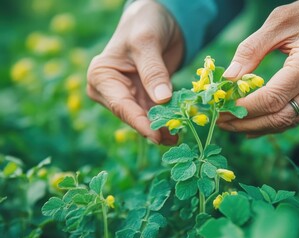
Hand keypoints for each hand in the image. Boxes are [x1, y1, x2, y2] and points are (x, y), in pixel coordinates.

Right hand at [87, 0, 182, 144]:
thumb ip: (153, 71)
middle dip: (152, 128)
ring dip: (161, 127)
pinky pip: (154, 112)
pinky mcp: (143, 96)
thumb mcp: (147, 43)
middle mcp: (110, 90)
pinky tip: (178, 129)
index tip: (156, 136)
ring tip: (179, 137)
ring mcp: (127, 94)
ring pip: (144, 118)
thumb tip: (162, 99)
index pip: (121, 105)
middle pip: (132, 115)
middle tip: (174, 139)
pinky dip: (166, 120)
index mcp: (101, 76)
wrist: (157, 18)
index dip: (139, 122)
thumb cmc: (145, 23)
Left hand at [218, 0, 298, 136]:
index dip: (244, 108)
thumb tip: (228, 77)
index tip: (220, 109)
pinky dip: (273, 123)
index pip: (272, 98)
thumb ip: (252, 49)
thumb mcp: (280, 21)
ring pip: (287, 122)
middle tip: (220, 121)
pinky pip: (296, 118)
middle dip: (245, 122)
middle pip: (278, 117)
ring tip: (231, 124)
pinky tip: (253, 126)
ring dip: (257, 126)